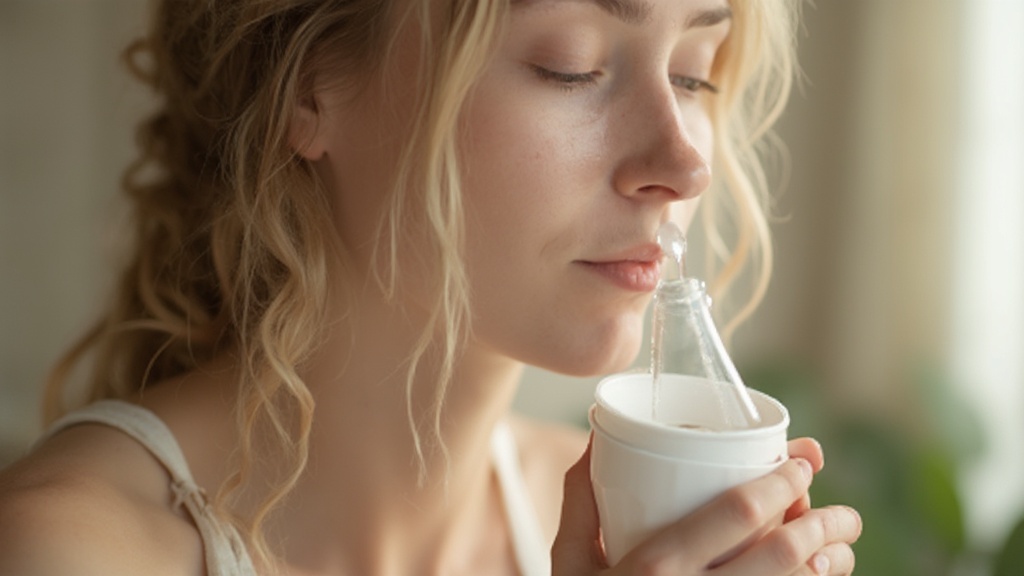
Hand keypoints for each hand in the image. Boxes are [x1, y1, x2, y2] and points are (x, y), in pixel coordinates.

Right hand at [552, 437, 861, 574]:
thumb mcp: (569, 561)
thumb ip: (582, 499)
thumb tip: (600, 437)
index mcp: (655, 566)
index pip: (737, 513)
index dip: (780, 483)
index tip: (802, 463)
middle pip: (782, 554)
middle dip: (823, 524)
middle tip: (841, 511)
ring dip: (829, 565)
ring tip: (841, 546)